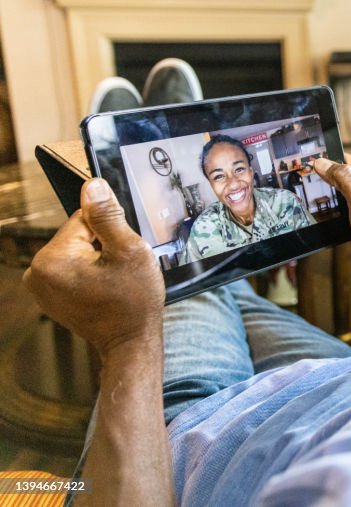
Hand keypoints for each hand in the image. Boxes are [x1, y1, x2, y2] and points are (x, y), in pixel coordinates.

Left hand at [23, 178, 164, 358]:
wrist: (130, 342)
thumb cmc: (134, 303)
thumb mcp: (129, 251)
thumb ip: (108, 216)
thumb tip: (92, 187)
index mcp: (53, 258)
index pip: (84, 218)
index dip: (111, 232)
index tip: (121, 255)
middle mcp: (37, 271)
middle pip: (78, 234)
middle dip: (102, 246)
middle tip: (119, 271)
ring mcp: (40, 286)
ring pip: (77, 250)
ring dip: (97, 259)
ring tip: (111, 282)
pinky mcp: (48, 294)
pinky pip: (72, 267)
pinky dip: (89, 272)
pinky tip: (103, 289)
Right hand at [314, 156, 350, 279]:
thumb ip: (343, 179)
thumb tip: (323, 163)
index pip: (345, 161)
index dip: (327, 158)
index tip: (308, 158)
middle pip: (339, 177)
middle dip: (321, 176)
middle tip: (302, 176)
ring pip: (336, 195)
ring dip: (323, 195)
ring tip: (305, 193)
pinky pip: (336, 213)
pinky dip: (326, 212)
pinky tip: (316, 215)